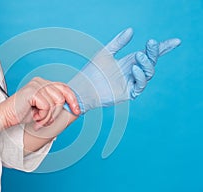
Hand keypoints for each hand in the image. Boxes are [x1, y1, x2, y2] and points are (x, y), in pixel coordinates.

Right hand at [0, 77, 79, 129]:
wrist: (6, 117)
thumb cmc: (23, 113)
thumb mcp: (44, 108)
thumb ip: (55, 103)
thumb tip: (72, 106)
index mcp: (44, 83)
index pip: (64, 87)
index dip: (73, 99)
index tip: (77, 110)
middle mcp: (41, 81)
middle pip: (62, 96)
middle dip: (57, 112)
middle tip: (48, 120)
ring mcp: (36, 85)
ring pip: (56, 103)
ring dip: (48, 116)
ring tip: (38, 119)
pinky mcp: (32, 91)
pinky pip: (47, 106)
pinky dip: (42, 116)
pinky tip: (34, 117)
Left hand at [64, 28, 180, 113]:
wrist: (84, 87)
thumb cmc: (93, 70)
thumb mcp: (106, 52)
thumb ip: (118, 42)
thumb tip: (131, 30)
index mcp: (129, 61)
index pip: (149, 54)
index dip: (162, 48)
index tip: (175, 42)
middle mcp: (133, 72)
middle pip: (151, 62)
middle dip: (154, 52)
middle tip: (151, 43)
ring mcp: (132, 82)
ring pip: (149, 73)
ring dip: (146, 63)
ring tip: (139, 55)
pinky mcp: (129, 93)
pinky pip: (140, 85)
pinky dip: (140, 76)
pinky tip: (134, 69)